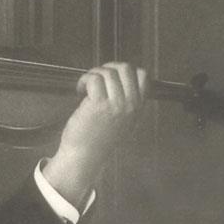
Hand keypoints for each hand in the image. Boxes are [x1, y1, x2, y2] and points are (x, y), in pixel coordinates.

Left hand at [43, 62, 147, 205]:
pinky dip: (84, 80)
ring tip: (85, 87)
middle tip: (96, 78)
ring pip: (107, 72)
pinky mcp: (99, 104)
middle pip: (126, 68)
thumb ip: (125, 102)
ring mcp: (116, 104)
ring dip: (92, 75)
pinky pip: (94, 79)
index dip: (123, 71)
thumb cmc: (98, 138)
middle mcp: (130, 105)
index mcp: (137, 107)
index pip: (143, 76)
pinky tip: (79, 91)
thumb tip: (116, 78)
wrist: (85, 156)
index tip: (109, 77)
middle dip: (107, 67)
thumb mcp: (122, 120)